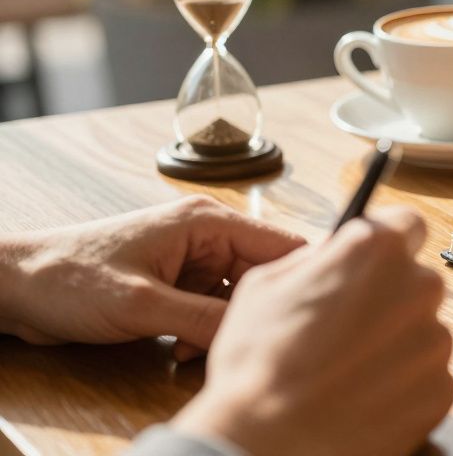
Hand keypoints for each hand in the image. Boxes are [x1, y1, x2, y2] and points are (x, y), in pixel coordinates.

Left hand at [0, 195, 303, 356]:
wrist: (15, 288)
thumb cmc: (68, 278)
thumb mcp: (143, 306)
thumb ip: (204, 318)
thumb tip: (256, 331)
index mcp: (207, 222)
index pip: (282, 245)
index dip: (298, 279)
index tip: (306, 314)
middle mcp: (206, 235)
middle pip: (262, 277)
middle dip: (249, 315)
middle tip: (231, 344)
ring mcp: (191, 259)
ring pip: (236, 298)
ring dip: (221, 328)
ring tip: (189, 349)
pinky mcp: (176, 282)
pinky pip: (210, 308)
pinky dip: (202, 332)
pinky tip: (178, 347)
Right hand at [172, 205, 452, 455]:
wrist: (268, 444)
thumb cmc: (258, 364)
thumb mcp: (265, 285)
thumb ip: (315, 258)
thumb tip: (336, 253)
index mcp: (377, 250)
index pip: (408, 225)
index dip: (388, 243)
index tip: (374, 263)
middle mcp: (419, 288)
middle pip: (416, 282)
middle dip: (388, 299)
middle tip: (347, 329)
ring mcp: (436, 341)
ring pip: (422, 331)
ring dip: (395, 345)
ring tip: (347, 371)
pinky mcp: (442, 388)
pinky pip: (427, 376)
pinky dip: (403, 385)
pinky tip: (363, 397)